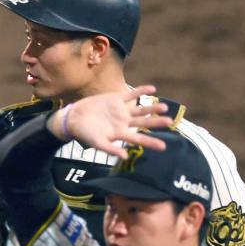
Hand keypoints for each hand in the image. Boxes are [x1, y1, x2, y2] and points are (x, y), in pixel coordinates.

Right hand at [49, 85, 173, 158]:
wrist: (74, 118)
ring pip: (140, 109)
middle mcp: (124, 122)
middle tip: (170, 122)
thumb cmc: (84, 133)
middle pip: (143, 123)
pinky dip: (141, 91)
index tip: (164, 147)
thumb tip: (125, 156)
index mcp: (120, 134)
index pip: (139, 138)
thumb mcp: (97, 143)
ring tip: (164, 108)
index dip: (151, 142)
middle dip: (156, 123)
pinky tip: (152, 89)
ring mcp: (121, 111)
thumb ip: (110, 149)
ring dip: (152, 109)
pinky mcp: (116, 99)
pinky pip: (131, 95)